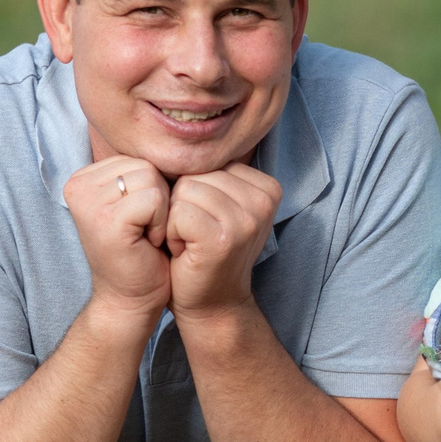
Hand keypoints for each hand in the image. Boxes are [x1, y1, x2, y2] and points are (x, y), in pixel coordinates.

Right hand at [65, 156, 172, 317]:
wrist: (132, 297)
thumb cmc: (143, 250)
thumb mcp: (137, 201)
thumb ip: (141, 171)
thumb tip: (174, 138)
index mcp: (84, 176)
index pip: (138, 156)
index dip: (153, 188)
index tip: (140, 219)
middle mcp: (78, 184)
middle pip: (145, 164)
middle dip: (158, 198)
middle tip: (144, 229)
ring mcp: (87, 201)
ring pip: (151, 178)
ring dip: (161, 211)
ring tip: (145, 235)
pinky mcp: (104, 218)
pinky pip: (154, 198)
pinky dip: (161, 222)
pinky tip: (148, 242)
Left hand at [165, 164, 281, 317]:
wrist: (211, 304)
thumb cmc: (205, 252)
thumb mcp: (220, 206)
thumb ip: (213, 175)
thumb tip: (182, 136)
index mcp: (267, 186)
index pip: (209, 162)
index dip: (195, 192)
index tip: (209, 222)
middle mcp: (264, 199)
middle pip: (196, 174)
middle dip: (184, 205)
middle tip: (198, 236)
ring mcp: (248, 219)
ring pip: (184, 190)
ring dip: (177, 220)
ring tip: (193, 243)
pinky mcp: (224, 238)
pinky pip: (178, 213)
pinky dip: (173, 234)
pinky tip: (187, 252)